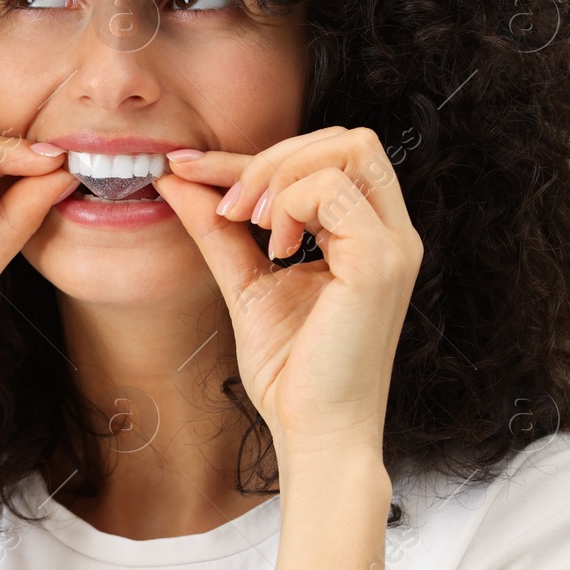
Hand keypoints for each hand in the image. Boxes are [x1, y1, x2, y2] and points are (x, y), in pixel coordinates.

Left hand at [152, 127, 422, 462]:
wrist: (312, 431)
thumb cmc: (290, 369)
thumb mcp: (243, 280)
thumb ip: (216, 227)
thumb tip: (175, 179)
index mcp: (365, 234)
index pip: (322, 158)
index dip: (251, 155)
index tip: (187, 166)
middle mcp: (390, 232)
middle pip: (346, 138)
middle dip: (273, 156)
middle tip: (231, 207)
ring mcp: (393, 245)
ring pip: (348, 148)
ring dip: (282, 174)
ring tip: (254, 225)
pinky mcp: (381, 263)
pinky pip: (335, 191)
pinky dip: (293, 203)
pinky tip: (275, 248)